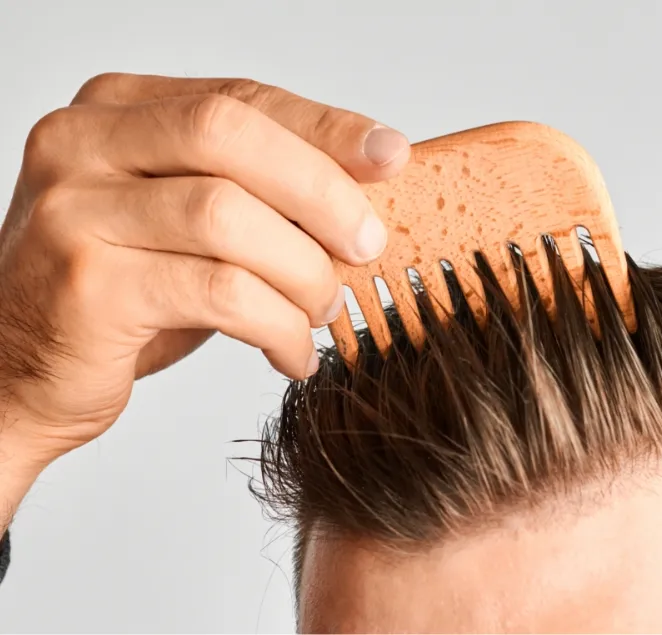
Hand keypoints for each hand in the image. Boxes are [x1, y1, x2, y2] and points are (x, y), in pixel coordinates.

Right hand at [0, 73, 409, 463]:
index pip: (239, 98)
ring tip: (324, 311)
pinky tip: (290, 352)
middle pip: (230, 134)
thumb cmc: (120, 296)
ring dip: (303, 272)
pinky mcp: (86, 283)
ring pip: (228, 217)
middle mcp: (82, 144)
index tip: (390, 157)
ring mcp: (74, 209)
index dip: (326, 126)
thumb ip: (256, 193)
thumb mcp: (188, 228)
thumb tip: (365, 182)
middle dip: (322, 192)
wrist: (17, 372)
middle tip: (368, 247)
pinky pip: (217, 291)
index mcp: (114, 111)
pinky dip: (276, 325)